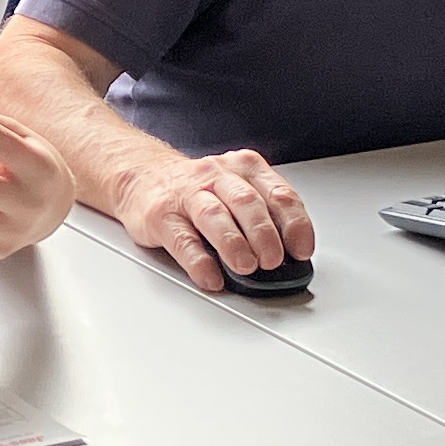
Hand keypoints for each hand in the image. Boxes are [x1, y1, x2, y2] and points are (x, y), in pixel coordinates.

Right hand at [125, 147, 307, 292]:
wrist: (143, 177)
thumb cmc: (198, 189)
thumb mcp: (237, 188)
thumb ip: (264, 214)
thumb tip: (290, 253)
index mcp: (244, 168)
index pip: (279, 193)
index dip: (294, 223)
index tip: (301, 249)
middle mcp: (217, 176)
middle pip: (247, 202)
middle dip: (264, 235)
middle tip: (273, 261)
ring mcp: (187, 194)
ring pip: (215, 216)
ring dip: (234, 244)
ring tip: (246, 267)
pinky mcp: (161, 215)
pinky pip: (182, 239)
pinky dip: (198, 262)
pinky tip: (210, 277)